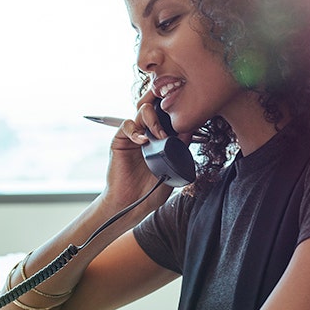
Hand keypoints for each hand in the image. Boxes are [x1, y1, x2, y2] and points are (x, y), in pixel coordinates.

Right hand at [101, 91, 184, 207]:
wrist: (132, 204)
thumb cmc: (151, 191)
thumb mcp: (172, 170)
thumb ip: (180, 151)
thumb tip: (189, 132)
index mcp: (161, 139)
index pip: (169, 116)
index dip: (176, 113)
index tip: (186, 118)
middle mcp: (148, 133)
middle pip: (156, 106)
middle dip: (164, 105)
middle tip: (173, 118)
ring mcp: (134, 136)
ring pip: (143, 110)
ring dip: (154, 120)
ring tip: (160, 136)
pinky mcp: (120, 141)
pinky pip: (127, 125)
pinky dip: (136, 130)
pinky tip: (143, 142)